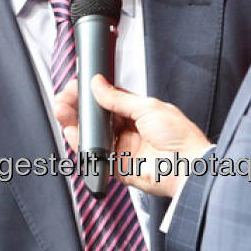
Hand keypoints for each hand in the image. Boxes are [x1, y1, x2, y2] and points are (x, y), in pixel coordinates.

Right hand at [54, 75, 211, 196]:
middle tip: (65, 99)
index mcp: (139, 112)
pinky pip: (95, 156)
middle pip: (97, 118)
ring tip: (63, 111)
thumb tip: (98, 84)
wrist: (187, 166)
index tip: (77, 87)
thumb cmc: (179, 136)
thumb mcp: (147, 107)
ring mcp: (123, 148)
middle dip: (79, 108)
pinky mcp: (118, 167)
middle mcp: (129, 130)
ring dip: (76, 123)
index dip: (91, 94)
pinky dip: (82, 145)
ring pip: (93, 135)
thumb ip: (118, 97)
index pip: (108, 100)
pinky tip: (72, 132)